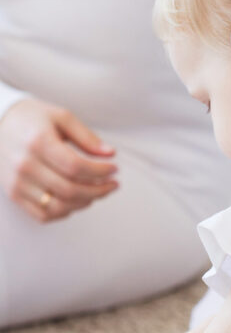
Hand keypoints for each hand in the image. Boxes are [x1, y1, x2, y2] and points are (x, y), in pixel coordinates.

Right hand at [0, 98, 118, 222]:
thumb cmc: (33, 118)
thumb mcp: (62, 117)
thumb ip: (87, 137)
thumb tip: (110, 154)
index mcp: (39, 142)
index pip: (76, 166)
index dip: (100, 171)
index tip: (114, 169)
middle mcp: (25, 165)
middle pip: (69, 190)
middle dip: (99, 190)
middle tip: (113, 184)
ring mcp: (17, 183)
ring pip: (58, 206)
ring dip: (85, 203)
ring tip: (99, 192)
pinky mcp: (13, 194)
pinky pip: (42, 215)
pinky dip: (65, 212)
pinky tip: (78, 200)